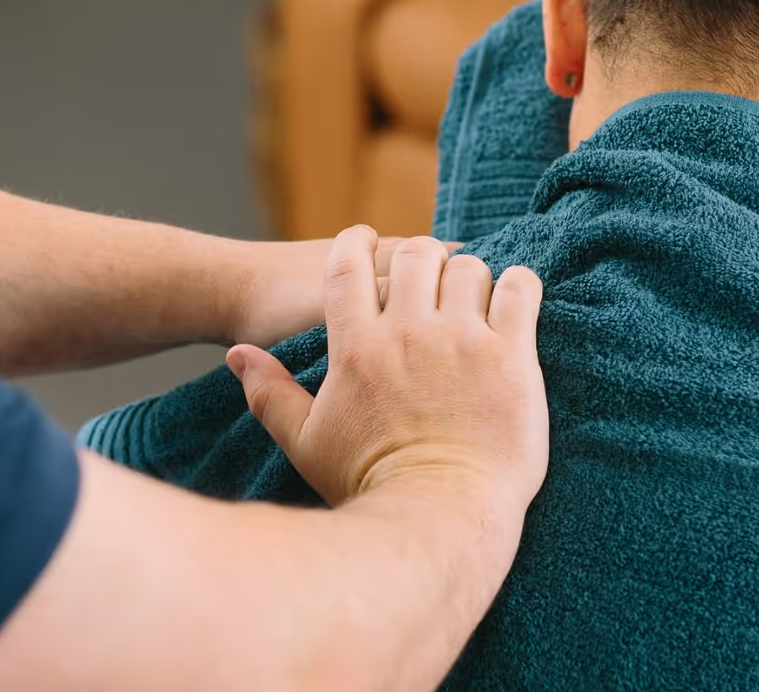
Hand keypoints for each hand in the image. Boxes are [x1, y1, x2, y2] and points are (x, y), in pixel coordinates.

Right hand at [225, 227, 548, 518]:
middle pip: (414, 254)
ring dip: (469, 275)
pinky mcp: (511, 356)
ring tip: (472, 296)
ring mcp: (463, 341)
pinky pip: (521, 289)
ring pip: (469, 267)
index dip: (354, 241)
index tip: (362, 237)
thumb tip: (237, 355)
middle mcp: (410, 332)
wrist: (439, 522)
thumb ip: (270, 394)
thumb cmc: (371, 487)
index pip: (348, 263)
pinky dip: (519, 284)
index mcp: (358, 346)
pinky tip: (514, 298)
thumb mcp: (307, 442)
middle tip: (429, 277)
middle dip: (420, 258)